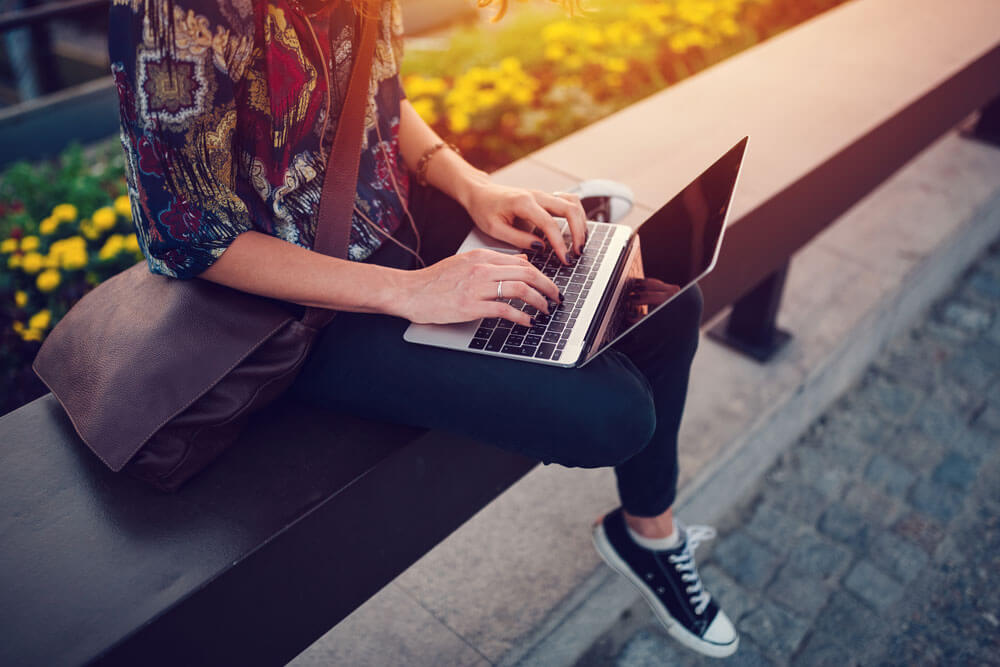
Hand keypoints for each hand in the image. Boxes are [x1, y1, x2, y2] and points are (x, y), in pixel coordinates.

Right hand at [398, 248, 560, 325]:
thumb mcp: (465, 262)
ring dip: (538, 301)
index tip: (549, 285)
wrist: (409, 291)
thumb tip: (521, 259)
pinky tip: (527, 321)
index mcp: (481, 256)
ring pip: (520, 289)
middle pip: (527, 273)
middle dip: (547, 287)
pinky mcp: (471, 306)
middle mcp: (481, 268)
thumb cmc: (434, 281)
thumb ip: (493, 261)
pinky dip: (521, 316)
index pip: (522, 262)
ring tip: (545, 310)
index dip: (542, 275)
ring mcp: (476, 287)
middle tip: (556, 298)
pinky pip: (504, 309)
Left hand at [463, 181, 587, 264]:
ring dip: (581, 223)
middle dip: (578, 232)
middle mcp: (537, 196)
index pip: (549, 224)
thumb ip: (518, 239)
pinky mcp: (545, 198)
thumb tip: (541, 247)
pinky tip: (576, 229)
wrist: (481, 193)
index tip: (565, 258)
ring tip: (579, 243)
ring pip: (573, 203)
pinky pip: (569, 202)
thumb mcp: (494, 229)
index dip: (560, 243)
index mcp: (523, 203)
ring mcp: (543, 195)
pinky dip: (577, 215)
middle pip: (569, 209)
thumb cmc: (484, 209)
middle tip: (577, 252)